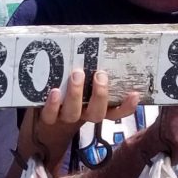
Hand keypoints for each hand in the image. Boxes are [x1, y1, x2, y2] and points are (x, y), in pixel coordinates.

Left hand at [18, 69, 136, 173]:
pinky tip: (55, 92)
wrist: (42, 126)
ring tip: (77, 74)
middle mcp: (83, 115)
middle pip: (96, 113)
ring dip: (76, 94)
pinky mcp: (47, 118)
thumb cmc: (66, 98)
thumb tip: (99, 51)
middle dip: (100, 94)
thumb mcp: (82, 88)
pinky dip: (53, 104)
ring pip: (73, 113)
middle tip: (100, 75)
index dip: (127, 107)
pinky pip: (50, 114)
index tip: (135, 94)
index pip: (116, 112)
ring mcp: (65, 118)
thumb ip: (91, 77)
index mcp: (95, 109)